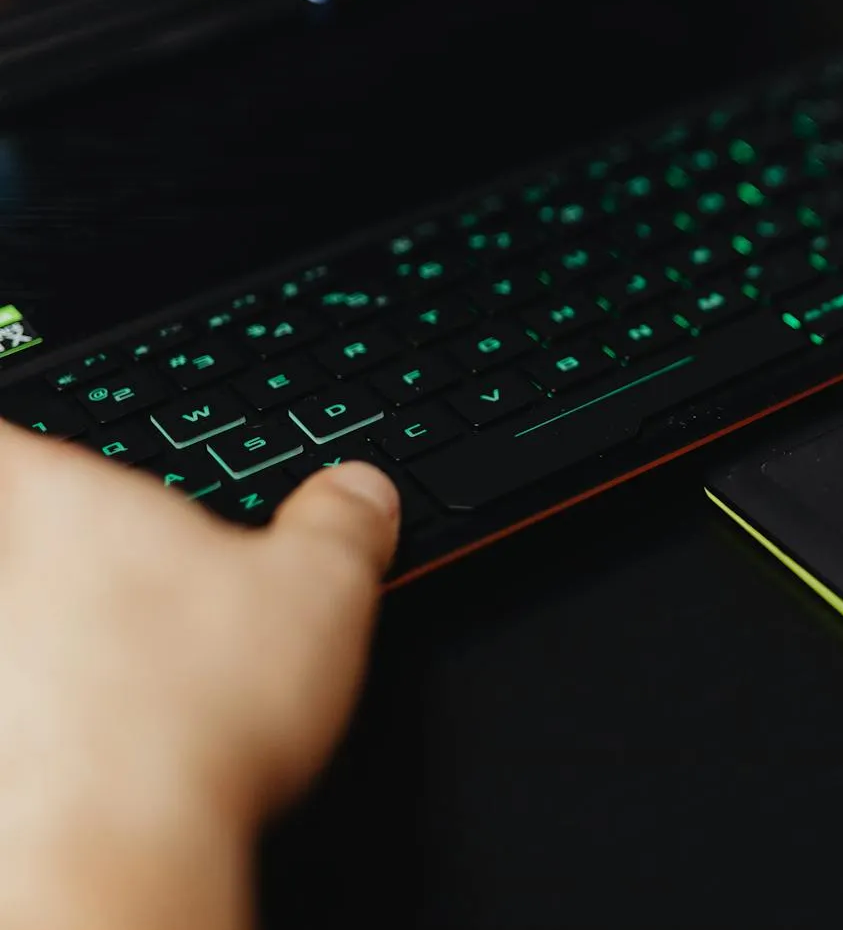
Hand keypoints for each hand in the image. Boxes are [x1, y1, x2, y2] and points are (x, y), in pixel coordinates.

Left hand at [0, 422, 398, 929]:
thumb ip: (342, 522)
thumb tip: (360, 495)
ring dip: (48, 644)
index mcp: (58, 496)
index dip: (38, 462)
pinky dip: (41, 728)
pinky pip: (17, 713)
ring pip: (16, 626)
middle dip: (63, 563)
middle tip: (129, 597)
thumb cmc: (190, 711)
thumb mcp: (325, 589)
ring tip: (122, 690)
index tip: (65, 483)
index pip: (16, 444)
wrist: (108, 847)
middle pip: (17, 537)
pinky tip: (87, 754)